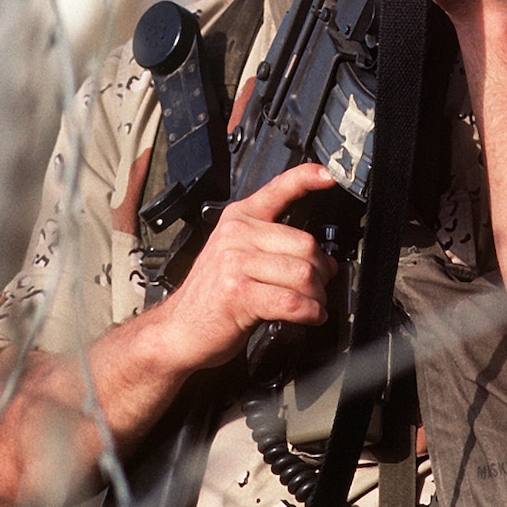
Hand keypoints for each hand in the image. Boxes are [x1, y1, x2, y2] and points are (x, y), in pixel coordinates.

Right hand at [161, 161, 337, 370]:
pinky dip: (309, 313)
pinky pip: (291, 301)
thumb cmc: (212, 298)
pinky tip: (310, 317)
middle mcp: (236, 234)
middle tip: (318, 289)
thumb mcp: (237, 258)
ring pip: (303, 274)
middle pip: (306, 245)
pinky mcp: (238, 293)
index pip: (278, 189)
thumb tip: (326, 260)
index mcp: (239, 218)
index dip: (307, 178)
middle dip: (322, 273)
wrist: (177, 330)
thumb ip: (276, 248)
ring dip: (317, 297)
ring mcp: (234, 262)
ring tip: (313, 305)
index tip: (328, 175)